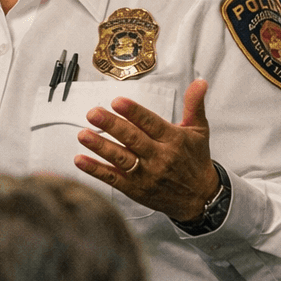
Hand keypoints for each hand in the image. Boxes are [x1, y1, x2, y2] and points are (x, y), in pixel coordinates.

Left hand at [74, 78, 220, 221]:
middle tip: (93, 113)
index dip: (134, 112)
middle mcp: (159, 157)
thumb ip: (194, 105)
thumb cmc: (195, 159)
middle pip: (133, 139)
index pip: (151, 123)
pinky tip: (80, 160)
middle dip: (111, 126)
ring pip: (121, 159)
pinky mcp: (135, 189)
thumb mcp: (199, 130)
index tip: (117, 102)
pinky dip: (96, 170)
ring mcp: (146, 175)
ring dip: (100, 147)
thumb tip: (200, 82)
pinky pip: (113, 179)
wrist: (199, 198)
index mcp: (174, 140)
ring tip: (83, 135)